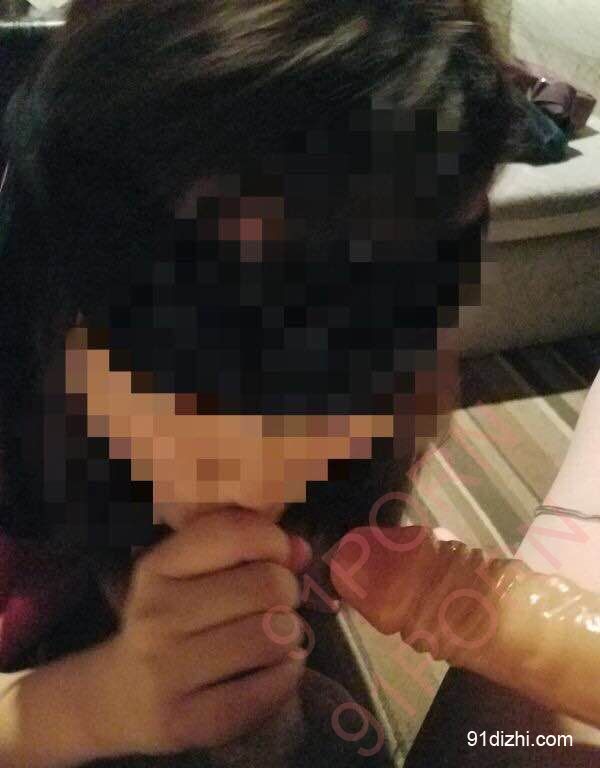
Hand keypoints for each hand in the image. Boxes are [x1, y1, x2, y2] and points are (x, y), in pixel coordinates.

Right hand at [93, 508, 310, 756]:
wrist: (121, 695)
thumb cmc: (172, 619)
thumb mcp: (193, 571)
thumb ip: (249, 547)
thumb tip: (302, 551)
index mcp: (159, 566)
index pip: (236, 532)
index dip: (273, 541)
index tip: (273, 557)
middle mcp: (156, 615)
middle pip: (269, 585)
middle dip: (286, 592)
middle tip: (273, 605)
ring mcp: (167, 671)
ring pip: (275, 636)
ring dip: (288, 636)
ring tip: (270, 637)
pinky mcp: (187, 721)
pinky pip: (269, 689)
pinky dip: (286, 675)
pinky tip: (271, 670)